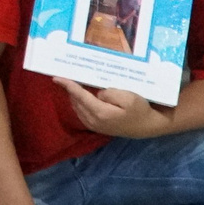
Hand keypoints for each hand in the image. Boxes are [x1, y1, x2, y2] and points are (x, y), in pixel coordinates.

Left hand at [55, 77, 170, 138]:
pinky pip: (82, 114)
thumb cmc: (140, 110)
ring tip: (73, 84)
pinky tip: (81, 96)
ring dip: (74, 97)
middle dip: (70, 89)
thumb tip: (96, 93)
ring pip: (77, 108)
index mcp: (100, 112)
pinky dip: (79, 104)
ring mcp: (95, 126)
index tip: (56, 78)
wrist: (147, 126)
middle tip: (66, 76)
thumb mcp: (128, 97)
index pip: (80, 96)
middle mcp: (94, 121)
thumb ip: (109, 93)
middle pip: (76, 102)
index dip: (68, 86)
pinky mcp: (98, 127)